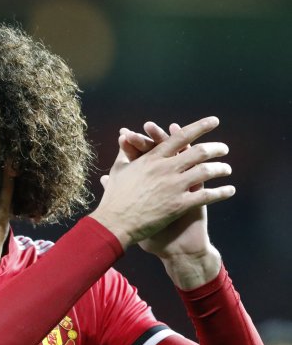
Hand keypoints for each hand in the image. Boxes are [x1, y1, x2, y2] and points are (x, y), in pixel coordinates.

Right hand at [90, 116, 233, 251]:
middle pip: (199, 152)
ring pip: (206, 171)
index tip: (214, 121)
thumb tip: (123, 136)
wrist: (114, 223)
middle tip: (224, 148)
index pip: (180, 137)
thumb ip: (125, 151)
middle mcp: (166, 169)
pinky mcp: (179, 205)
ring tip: (227, 169)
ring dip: (221, 168)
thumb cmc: (114, 197)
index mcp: (152, 159)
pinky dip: (221, 192)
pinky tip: (230, 190)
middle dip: (216, 148)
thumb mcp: (118, 170)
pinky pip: (207, 195)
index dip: (199, 127)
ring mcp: (174, 186)